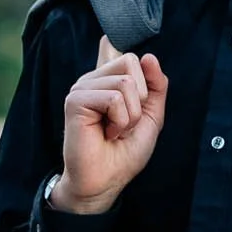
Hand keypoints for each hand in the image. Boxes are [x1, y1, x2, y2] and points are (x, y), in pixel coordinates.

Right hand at [52, 34, 167, 215]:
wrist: (106, 180)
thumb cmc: (124, 152)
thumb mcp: (150, 117)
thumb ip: (156, 87)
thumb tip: (149, 56)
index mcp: (108, 82)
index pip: (116, 51)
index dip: (130, 56)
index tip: (126, 61)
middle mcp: (93, 80)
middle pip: (131, 62)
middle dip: (140, 99)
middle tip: (125, 123)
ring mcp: (82, 88)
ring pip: (125, 82)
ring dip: (130, 115)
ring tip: (115, 131)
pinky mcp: (76, 100)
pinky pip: (114, 97)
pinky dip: (119, 120)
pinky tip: (106, 133)